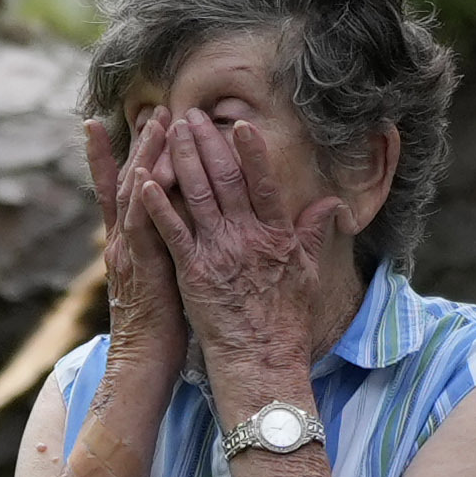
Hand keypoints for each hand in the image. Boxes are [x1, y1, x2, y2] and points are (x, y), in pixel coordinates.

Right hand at [76, 112, 193, 374]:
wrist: (144, 362)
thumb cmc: (163, 324)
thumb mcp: (171, 276)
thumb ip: (176, 246)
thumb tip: (194, 224)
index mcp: (135, 242)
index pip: (133, 190)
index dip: (137, 156)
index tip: (145, 123)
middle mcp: (126, 240)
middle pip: (130, 180)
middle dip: (140, 144)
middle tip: (152, 108)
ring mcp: (129, 250)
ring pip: (134, 194)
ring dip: (143, 157)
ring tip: (153, 122)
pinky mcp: (140, 266)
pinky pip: (139, 227)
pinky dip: (139, 199)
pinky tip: (140, 173)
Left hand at [133, 110, 364, 412]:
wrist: (260, 361)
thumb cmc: (285, 320)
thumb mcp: (308, 273)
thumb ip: (314, 233)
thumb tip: (332, 203)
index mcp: (275, 236)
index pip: (265, 185)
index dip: (251, 153)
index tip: (239, 125)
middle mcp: (246, 239)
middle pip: (224, 181)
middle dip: (206, 144)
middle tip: (190, 116)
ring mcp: (218, 254)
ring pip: (196, 196)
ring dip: (180, 161)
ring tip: (166, 131)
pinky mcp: (192, 272)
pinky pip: (172, 232)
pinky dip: (158, 205)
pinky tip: (143, 180)